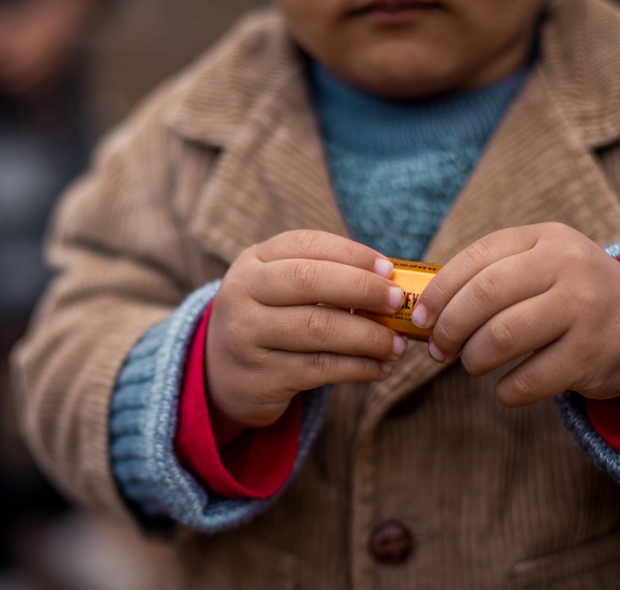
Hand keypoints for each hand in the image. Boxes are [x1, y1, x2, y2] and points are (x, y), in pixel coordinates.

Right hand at [206, 230, 406, 441]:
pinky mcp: (261, 376)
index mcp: (253, 261)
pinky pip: (320, 368)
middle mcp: (242, 293)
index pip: (307, 244)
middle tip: (398, 302)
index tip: (389, 270)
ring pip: (318, 328)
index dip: (352, 254)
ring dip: (368, 337)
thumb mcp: (279, 289)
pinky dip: (359, 368)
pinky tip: (380, 368)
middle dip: (363, 289)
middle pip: (310, 280)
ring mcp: (247, 335)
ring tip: (396, 345)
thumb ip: (323, 278)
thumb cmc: (269, 321)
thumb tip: (391, 283)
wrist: (222, 374)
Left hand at [412, 223, 619, 423]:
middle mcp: (568, 266)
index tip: (421, 317)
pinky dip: (506, 391)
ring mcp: (584, 309)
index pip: (478, 257)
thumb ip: (490, 276)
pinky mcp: (592, 355)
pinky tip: (504, 389)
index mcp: (545, 238)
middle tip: (438, 348)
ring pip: (502, 336)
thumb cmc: (570, 295)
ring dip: (473, 358)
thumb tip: (424, 311)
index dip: (441, 290)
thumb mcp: (540, 266)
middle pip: (486, 294)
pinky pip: (530, 379)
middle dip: (450, 326)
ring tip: (470, 364)